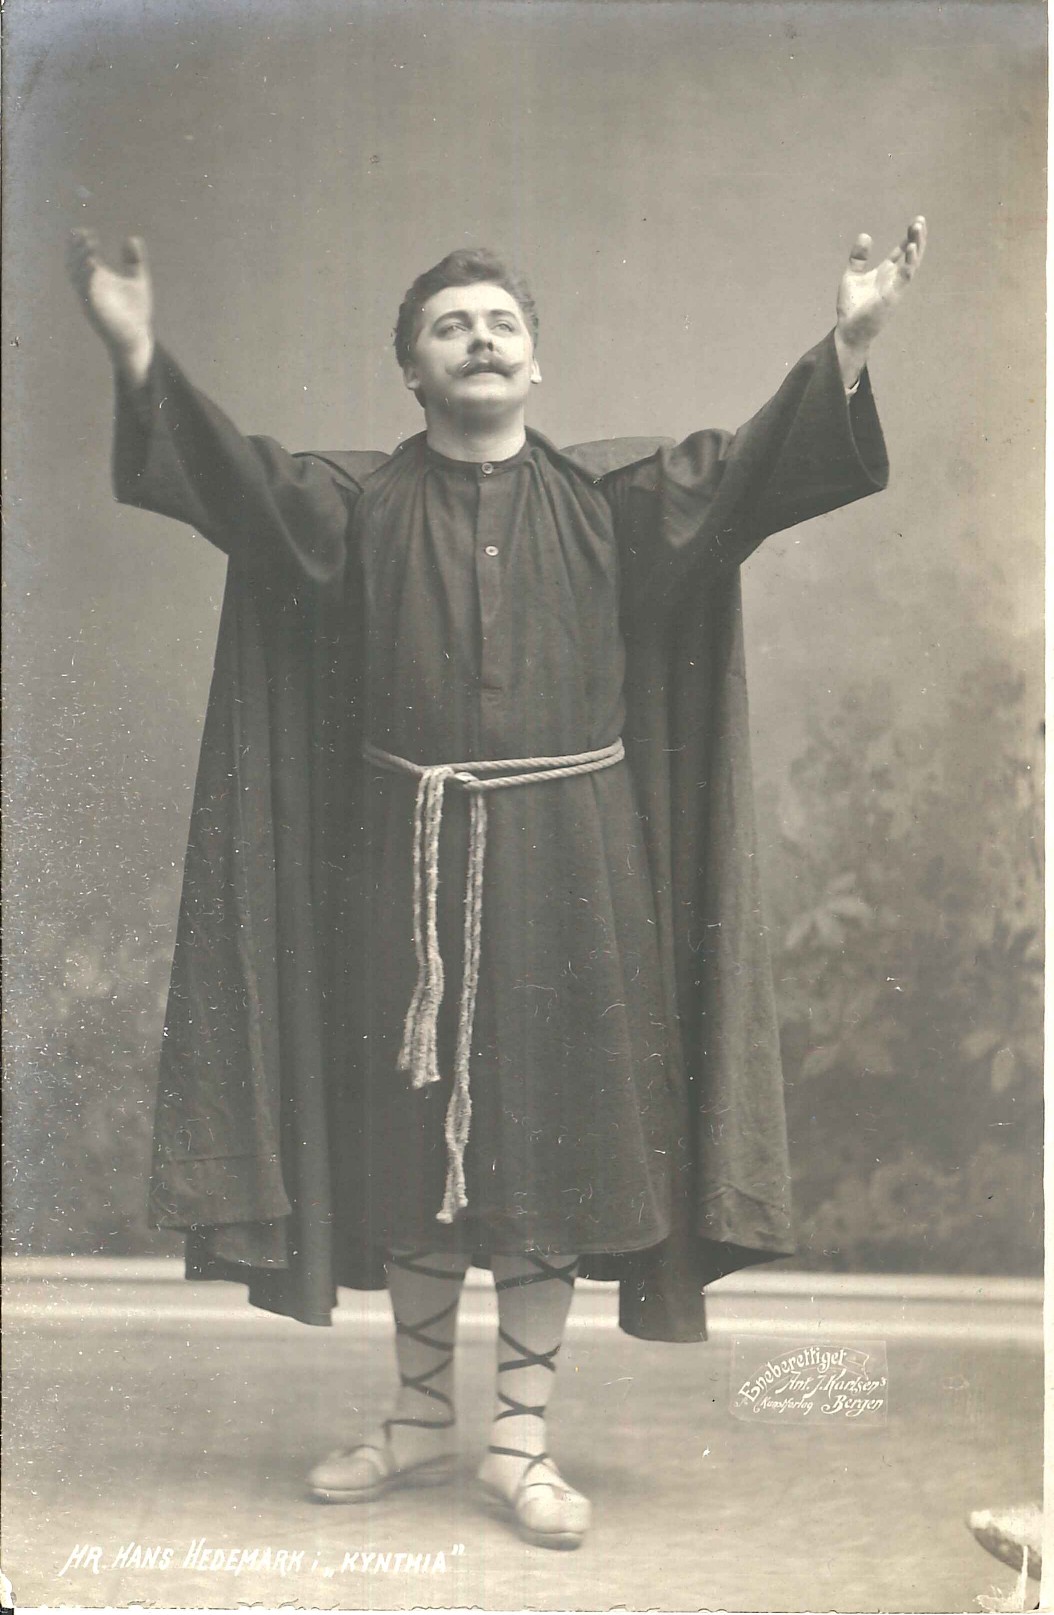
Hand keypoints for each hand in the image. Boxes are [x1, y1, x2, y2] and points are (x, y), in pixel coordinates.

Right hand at [67, 229, 154, 383]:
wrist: (137, 338)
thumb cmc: (136, 312)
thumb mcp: (138, 281)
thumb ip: (135, 260)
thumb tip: (133, 238)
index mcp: (98, 279)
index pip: (82, 256)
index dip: (79, 243)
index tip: (85, 230)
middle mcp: (90, 287)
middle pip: (73, 264)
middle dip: (76, 249)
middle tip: (85, 235)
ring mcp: (90, 299)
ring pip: (76, 276)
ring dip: (80, 259)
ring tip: (90, 246)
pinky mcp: (94, 310)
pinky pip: (85, 291)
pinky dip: (86, 277)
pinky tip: (94, 264)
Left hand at [834, 216, 926, 387]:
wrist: (849, 330)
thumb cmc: (852, 307)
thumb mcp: (852, 276)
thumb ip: (859, 257)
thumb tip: (865, 235)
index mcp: (885, 273)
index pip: (901, 252)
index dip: (908, 238)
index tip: (915, 223)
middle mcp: (894, 278)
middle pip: (911, 254)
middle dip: (917, 237)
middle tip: (920, 220)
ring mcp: (896, 286)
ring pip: (913, 262)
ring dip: (917, 244)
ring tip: (919, 227)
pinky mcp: (894, 294)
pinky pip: (906, 275)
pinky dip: (910, 261)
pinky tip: (911, 247)